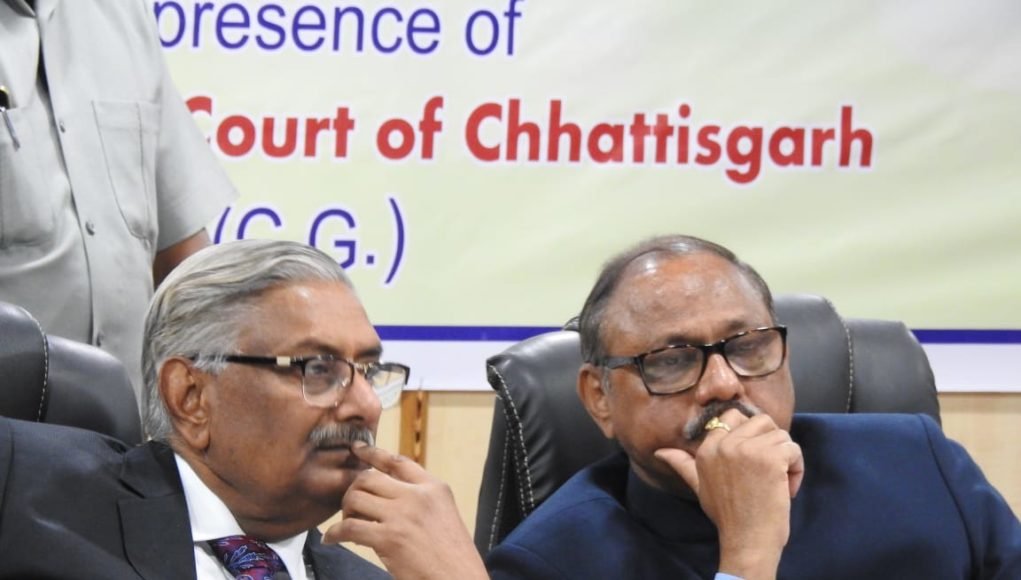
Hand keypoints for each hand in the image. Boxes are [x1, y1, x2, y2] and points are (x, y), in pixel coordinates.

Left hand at [322, 442, 487, 579]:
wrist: (460, 579)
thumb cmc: (453, 556)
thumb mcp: (444, 515)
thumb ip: (420, 501)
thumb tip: (385, 498)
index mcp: (434, 488)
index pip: (398, 462)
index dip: (373, 453)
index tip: (357, 448)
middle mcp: (417, 496)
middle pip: (369, 477)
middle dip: (353, 490)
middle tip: (351, 507)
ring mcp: (402, 515)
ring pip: (356, 497)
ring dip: (345, 511)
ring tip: (347, 525)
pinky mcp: (389, 538)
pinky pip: (350, 527)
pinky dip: (335, 533)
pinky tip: (332, 539)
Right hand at [654, 409, 803, 579]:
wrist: (746, 541)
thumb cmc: (727, 516)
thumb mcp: (699, 486)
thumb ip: (682, 464)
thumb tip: (660, 452)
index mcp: (707, 448)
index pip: (733, 417)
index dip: (751, 436)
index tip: (754, 463)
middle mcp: (724, 443)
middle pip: (761, 420)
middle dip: (771, 442)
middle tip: (770, 470)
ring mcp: (748, 449)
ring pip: (781, 434)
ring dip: (787, 458)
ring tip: (779, 483)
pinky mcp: (770, 457)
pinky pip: (793, 448)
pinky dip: (797, 468)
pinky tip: (788, 488)